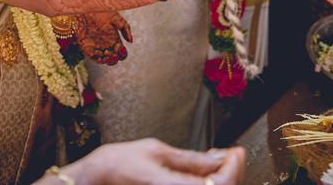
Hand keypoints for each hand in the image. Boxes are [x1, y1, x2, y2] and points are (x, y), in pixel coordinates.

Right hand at [54, 139, 245, 184]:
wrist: (96, 180)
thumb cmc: (119, 164)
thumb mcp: (158, 151)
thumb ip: (192, 159)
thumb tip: (219, 157)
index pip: (221, 183)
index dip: (234, 167)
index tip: (236, 150)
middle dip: (231, 172)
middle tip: (232, 153)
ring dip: (221, 179)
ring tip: (219, 159)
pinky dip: (207, 184)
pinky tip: (205, 171)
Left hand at [74, 12, 132, 64]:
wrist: (87, 7)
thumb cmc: (102, 12)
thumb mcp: (116, 18)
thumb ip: (125, 28)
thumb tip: (131, 41)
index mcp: (115, 40)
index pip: (121, 53)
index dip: (123, 53)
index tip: (121, 48)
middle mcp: (106, 45)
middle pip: (113, 59)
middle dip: (115, 59)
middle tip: (114, 54)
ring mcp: (96, 47)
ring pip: (103, 60)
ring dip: (106, 61)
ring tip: (107, 57)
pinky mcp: (87, 47)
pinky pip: (92, 57)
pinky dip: (96, 59)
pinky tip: (99, 56)